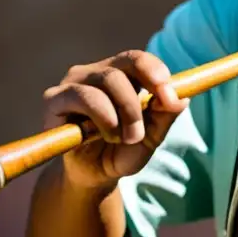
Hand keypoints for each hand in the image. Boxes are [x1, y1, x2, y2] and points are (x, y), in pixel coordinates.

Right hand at [42, 49, 188, 189]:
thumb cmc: (123, 150)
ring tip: (120, 139)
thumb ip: (166, 116)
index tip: (170, 99)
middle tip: (138, 134)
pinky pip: (80, 96)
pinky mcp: (54, 99)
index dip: (157, 74)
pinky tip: (97, 137)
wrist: (93, 176)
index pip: (139, 60)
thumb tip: (182, 98)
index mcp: (122, 74)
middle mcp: (97, 72)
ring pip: (104, 82)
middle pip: (122, 69)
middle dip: (135, 104)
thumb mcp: (152, 136)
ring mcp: (74, 83)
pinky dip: (98, 117)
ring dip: (118, 115)